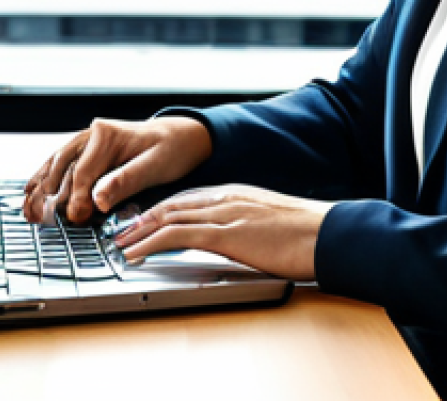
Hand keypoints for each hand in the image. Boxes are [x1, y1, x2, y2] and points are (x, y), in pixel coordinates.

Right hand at [22, 116, 212, 224]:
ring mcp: (88, 140)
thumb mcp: (155, 165)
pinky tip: (32, 189)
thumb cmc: (172, 148)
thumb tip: (98, 199)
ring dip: (41, 187)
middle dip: (50, 194)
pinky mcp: (89, 150)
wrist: (182, 135)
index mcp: (107, 134)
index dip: (77, 197)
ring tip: (28, 209)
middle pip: (63, 167)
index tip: (75, 218)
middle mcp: (93, 134)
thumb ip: (125, 181)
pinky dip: (46, 177)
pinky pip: (61, 163)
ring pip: (56, 164)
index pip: (83, 170)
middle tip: (39, 219)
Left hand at [112, 184, 334, 280]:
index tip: (144, 220)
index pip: (188, 198)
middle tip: (120, 231)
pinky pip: (177, 236)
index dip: (161, 209)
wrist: (327, 233)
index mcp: (235, 193)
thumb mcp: (270, 221)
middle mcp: (224, 197)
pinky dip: (151, 242)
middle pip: (172, 204)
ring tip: (119, 244)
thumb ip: (248, 223)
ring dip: (139, 231)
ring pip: (168, 217)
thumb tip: (238, 237)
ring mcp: (223, 213)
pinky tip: (137, 252)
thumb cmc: (307, 233)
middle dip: (143, 218)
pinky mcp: (225, 234)